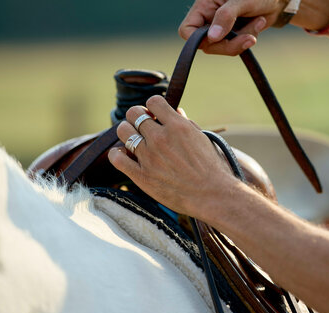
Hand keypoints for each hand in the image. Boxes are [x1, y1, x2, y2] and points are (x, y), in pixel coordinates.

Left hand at [108, 95, 237, 216]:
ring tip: (135, 140)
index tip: (155, 115)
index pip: (153, 102)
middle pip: (134, 113)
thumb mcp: (202, 139)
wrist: (212, 195)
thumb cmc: (211, 167)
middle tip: (143, 127)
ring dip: (127, 132)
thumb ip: (185, 123)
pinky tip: (124, 155)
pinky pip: (117, 158)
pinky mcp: (142, 175)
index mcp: (177, 126)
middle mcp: (160, 138)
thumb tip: (175, 111)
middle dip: (137, 117)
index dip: (153, 107)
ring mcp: (149, 157)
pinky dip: (117, 154)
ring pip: (124, 131)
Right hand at [179, 0, 287, 55]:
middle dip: (230, 44)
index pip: (187, 30)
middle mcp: (209, 19)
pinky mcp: (232, 36)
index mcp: (204, 6)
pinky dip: (248, 39)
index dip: (196, 40)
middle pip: (207, 45)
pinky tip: (258, 23)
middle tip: (249, 38)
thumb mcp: (241, 1)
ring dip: (243, 39)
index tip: (216, 38)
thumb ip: (225, 17)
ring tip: (259, 21)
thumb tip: (212, 37)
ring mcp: (221, 29)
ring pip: (223, 48)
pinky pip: (236, 47)